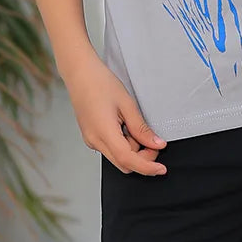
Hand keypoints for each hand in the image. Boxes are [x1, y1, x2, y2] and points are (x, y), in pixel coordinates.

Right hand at [62, 53, 168, 174]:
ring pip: (118, 157)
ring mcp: (91, 140)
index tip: (161, 168)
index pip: (128, 160)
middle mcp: (94, 141)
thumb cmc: (101, 83)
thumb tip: (156, 144)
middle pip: (123, 163)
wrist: (80, 73)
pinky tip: (124, 125)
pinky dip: (123, 143)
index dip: (147, 167)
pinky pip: (111, 148)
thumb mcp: (127, 104)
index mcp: (104, 133)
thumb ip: (141, 129)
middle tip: (153, 140)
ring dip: (133, 149)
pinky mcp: (90, 136)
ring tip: (133, 124)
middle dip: (142, 157)